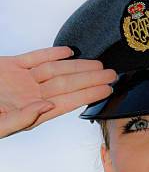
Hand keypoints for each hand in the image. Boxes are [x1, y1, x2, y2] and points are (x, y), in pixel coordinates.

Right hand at [0, 46, 116, 137]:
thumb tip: (48, 107)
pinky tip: (68, 51)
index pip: (65, 103)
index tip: (107, 89)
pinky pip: (33, 58)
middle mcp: (28, 96)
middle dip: (90, 79)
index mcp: (28, 112)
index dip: (87, 95)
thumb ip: (20, 119)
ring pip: (54, 70)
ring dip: (76, 66)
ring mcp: (19, 80)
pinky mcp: (9, 65)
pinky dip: (50, 53)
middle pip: (66, 85)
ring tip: (98, 63)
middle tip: (114, 73)